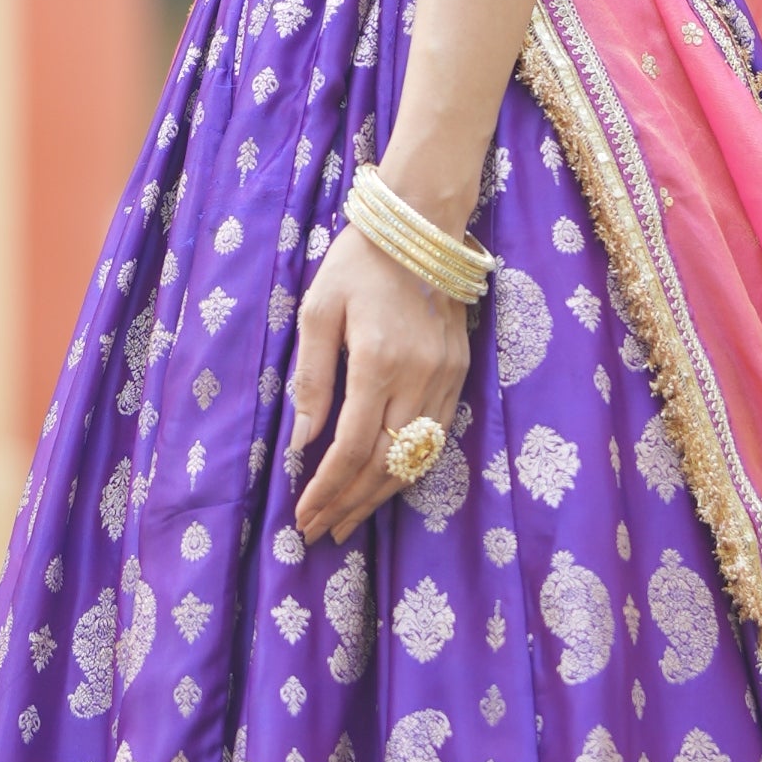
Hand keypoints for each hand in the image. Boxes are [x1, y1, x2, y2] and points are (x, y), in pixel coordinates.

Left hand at [289, 223, 471, 543]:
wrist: (420, 229)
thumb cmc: (357, 265)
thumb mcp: (318, 312)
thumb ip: (312, 381)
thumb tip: (301, 443)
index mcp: (380, 361)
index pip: (353, 448)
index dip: (327, 488)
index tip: (303, 514)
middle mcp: (420, 378)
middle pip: (385, 464)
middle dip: (348, 504)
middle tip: (318, 532)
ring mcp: (447, 379)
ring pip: (415, 460)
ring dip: (378, 497)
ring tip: (346, 522)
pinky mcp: (460, 376)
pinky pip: (435, 440)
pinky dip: (407, 470)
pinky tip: (382, 486)